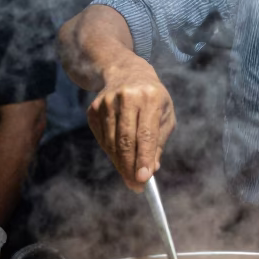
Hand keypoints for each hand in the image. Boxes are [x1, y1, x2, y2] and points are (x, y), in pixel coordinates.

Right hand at [87, 57, 176, 191]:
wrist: (126, 71)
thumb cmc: (152, 98)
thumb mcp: (164, 115)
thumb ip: (159, 142)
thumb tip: (151, 169)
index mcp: (150, 97)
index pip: (146, 133)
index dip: (144, 158)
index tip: (144, 179)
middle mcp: (127, 97)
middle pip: (125, 140)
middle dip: (130, 167)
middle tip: (136, 186)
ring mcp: (107, 102)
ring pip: (112, 142)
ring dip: (120, 163)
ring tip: (130, 176)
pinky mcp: (93, 109)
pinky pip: (102, 139)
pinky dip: (111, 153)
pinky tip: (119, 157)